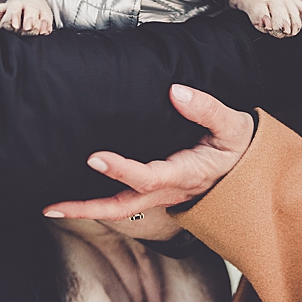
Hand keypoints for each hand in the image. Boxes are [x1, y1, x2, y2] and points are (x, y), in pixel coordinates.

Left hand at [40, 84, 254, 219]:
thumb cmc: (239, 148)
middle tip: (55, 205)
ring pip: (119, 207)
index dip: (121, 169)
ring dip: (86, 209)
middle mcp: (169, 190)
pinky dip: (98, 202)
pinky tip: (75, 195)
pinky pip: (124, 201)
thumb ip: (206, 109)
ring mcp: (160, 196)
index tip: (95, 156)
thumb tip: (176, 92)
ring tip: (52, 206)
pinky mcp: (155, 192)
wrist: (249, 171)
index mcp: (186, 174)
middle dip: (88, 207)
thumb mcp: (233, 126)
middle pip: (123, 205)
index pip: (148, 176)